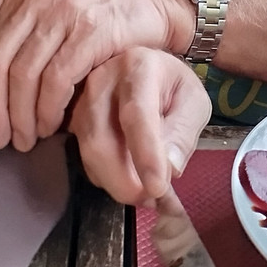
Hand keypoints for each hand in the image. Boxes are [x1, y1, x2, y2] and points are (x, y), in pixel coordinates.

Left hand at [0, 0, 185, 152]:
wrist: (155, 5)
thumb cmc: (104, 23)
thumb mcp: (57, 22)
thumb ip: (27, 47)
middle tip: (3, 141)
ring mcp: (65, 12)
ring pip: (25, 73)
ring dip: (23, 116)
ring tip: (29, 139)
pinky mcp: (92, 30)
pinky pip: (58, 78)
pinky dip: (49, 108)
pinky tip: (53, 126)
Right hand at [68, 48, 210, 205]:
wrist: (145, 68)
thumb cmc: (171, 86)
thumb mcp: (193, 102)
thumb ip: (183, 133)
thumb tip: (169, 169)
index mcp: (137, 67)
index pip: (137, 115)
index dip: (145, 154)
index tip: (157, 188)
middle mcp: (101, 80)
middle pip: (101, 139)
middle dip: (124, 181)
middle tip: (151, 199)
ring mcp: (81, 101)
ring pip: (89, 153)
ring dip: (116, 182)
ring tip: (145, 192)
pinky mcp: (73, 120)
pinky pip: (84, 158)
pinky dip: (106, 178)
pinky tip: (128, 179)